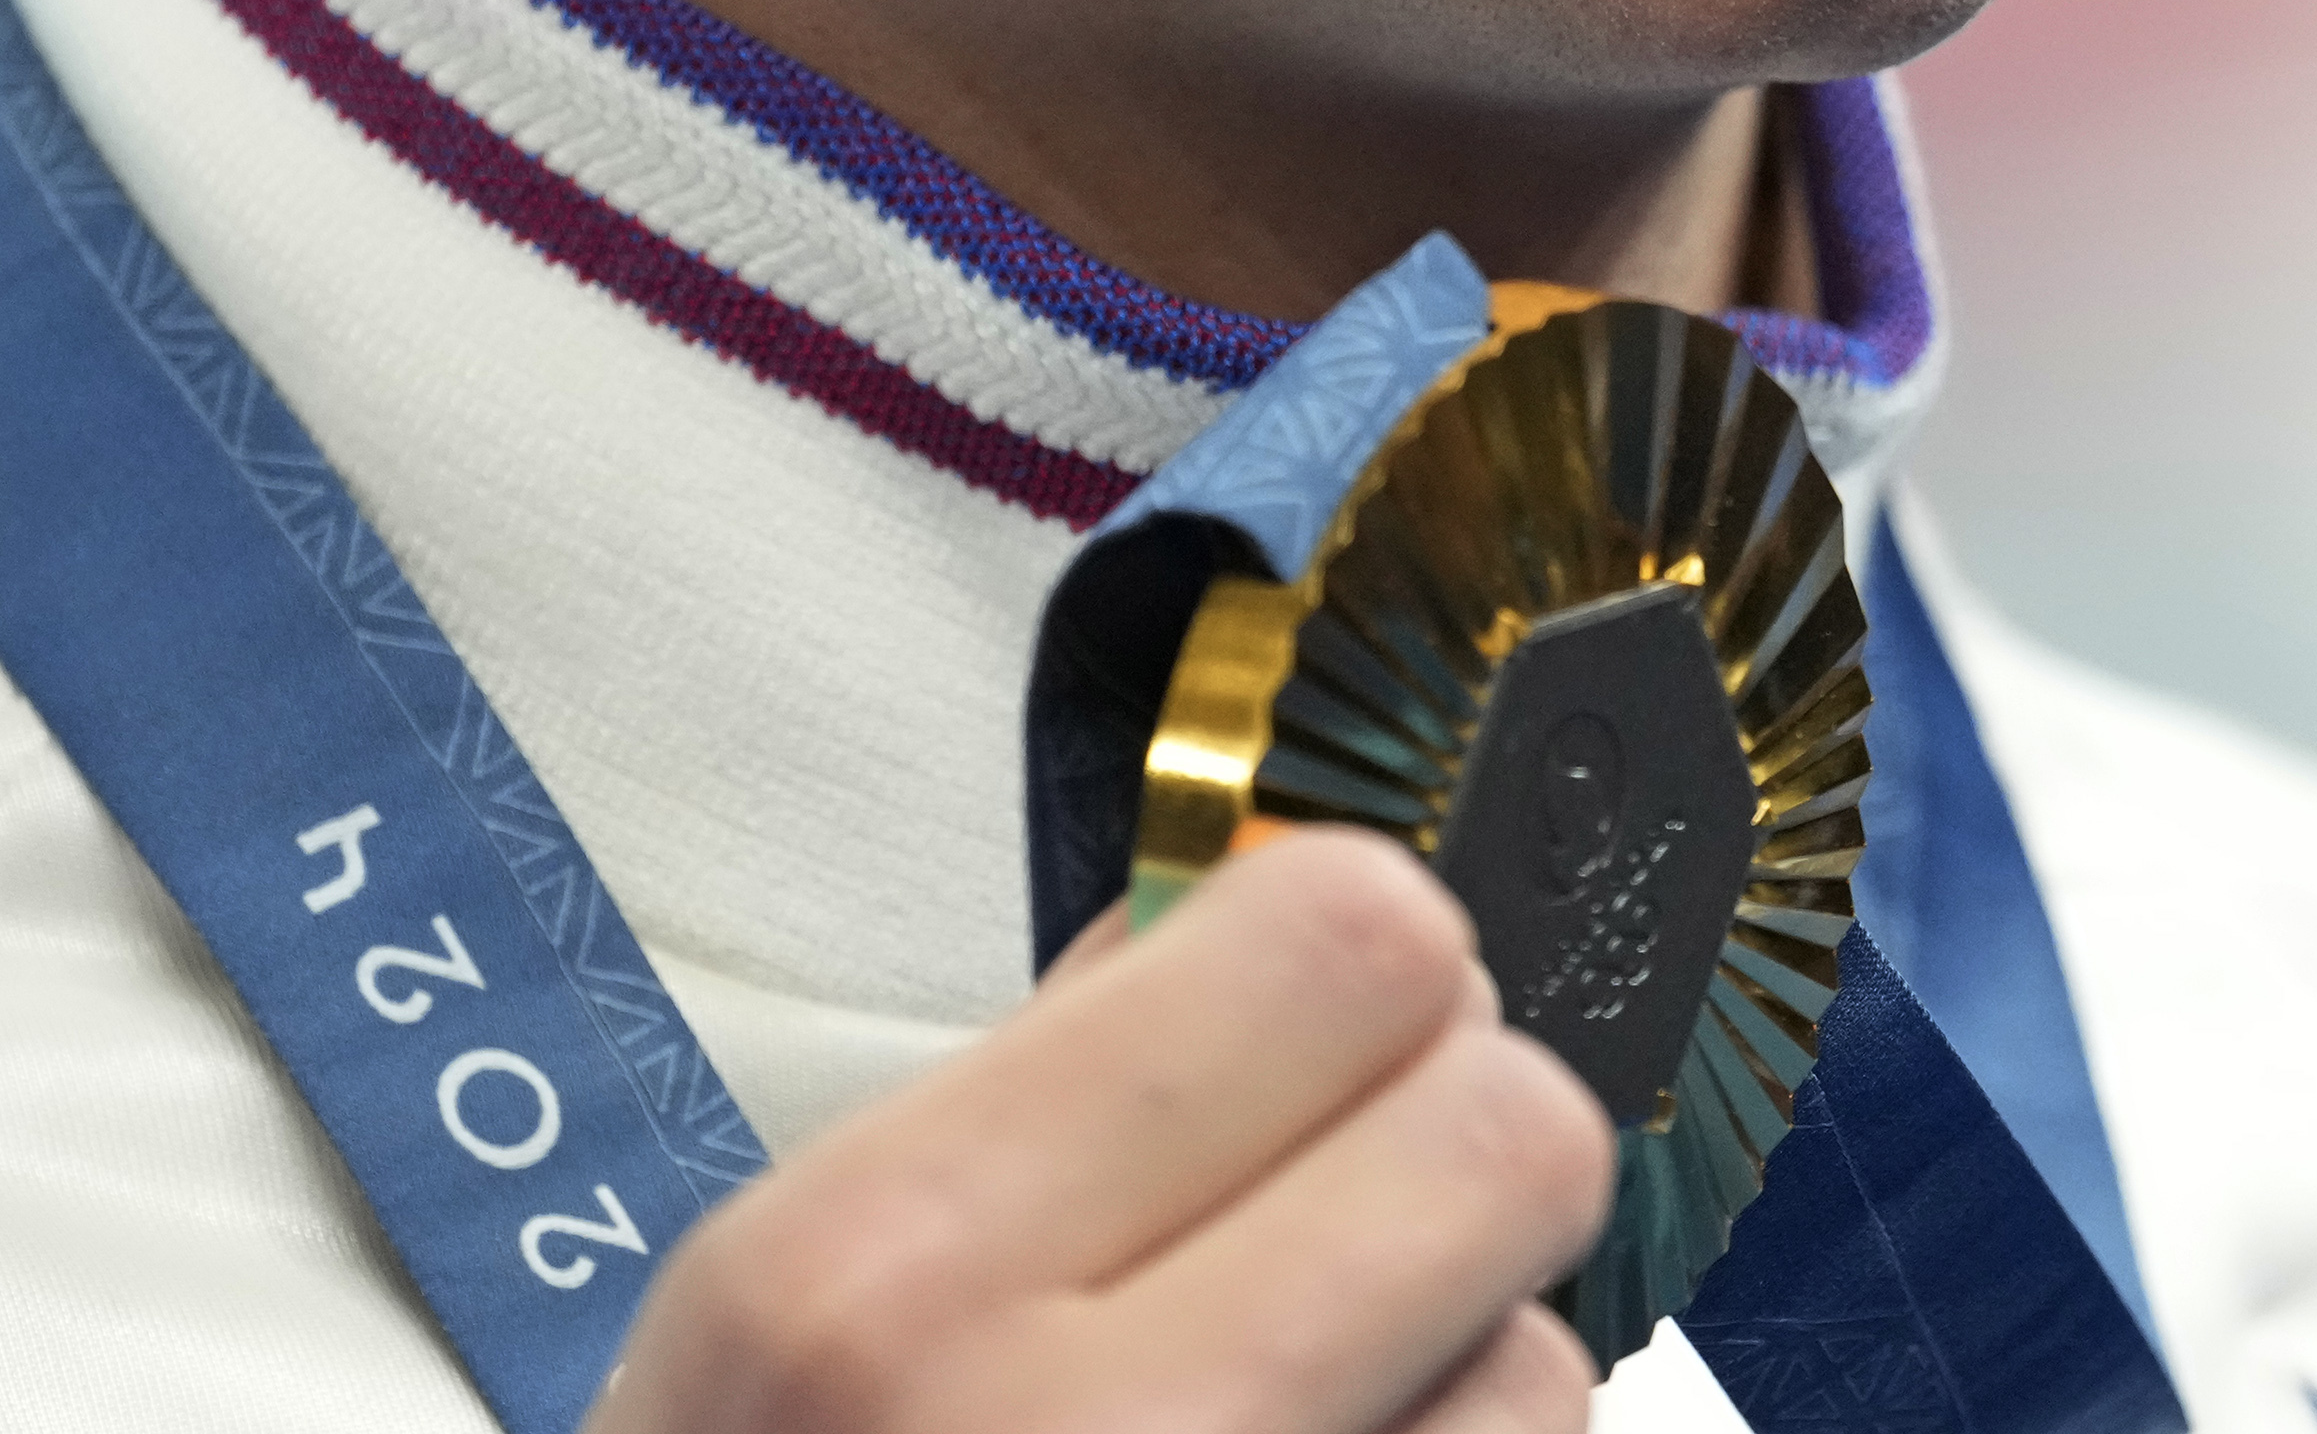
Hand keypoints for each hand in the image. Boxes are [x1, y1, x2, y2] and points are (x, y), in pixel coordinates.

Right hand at [585, 828, 1616, 1433]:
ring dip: (1464, 1390)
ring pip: (1549, 1371)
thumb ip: (1026, 1110)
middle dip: (1456, 1159)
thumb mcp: (767, 1336)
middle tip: (1363, 1216)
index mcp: (887, 1280)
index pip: (1340, 938)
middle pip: (1512, 1130)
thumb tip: (1242, 929)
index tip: (1321, 1024)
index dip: (1360, 975)